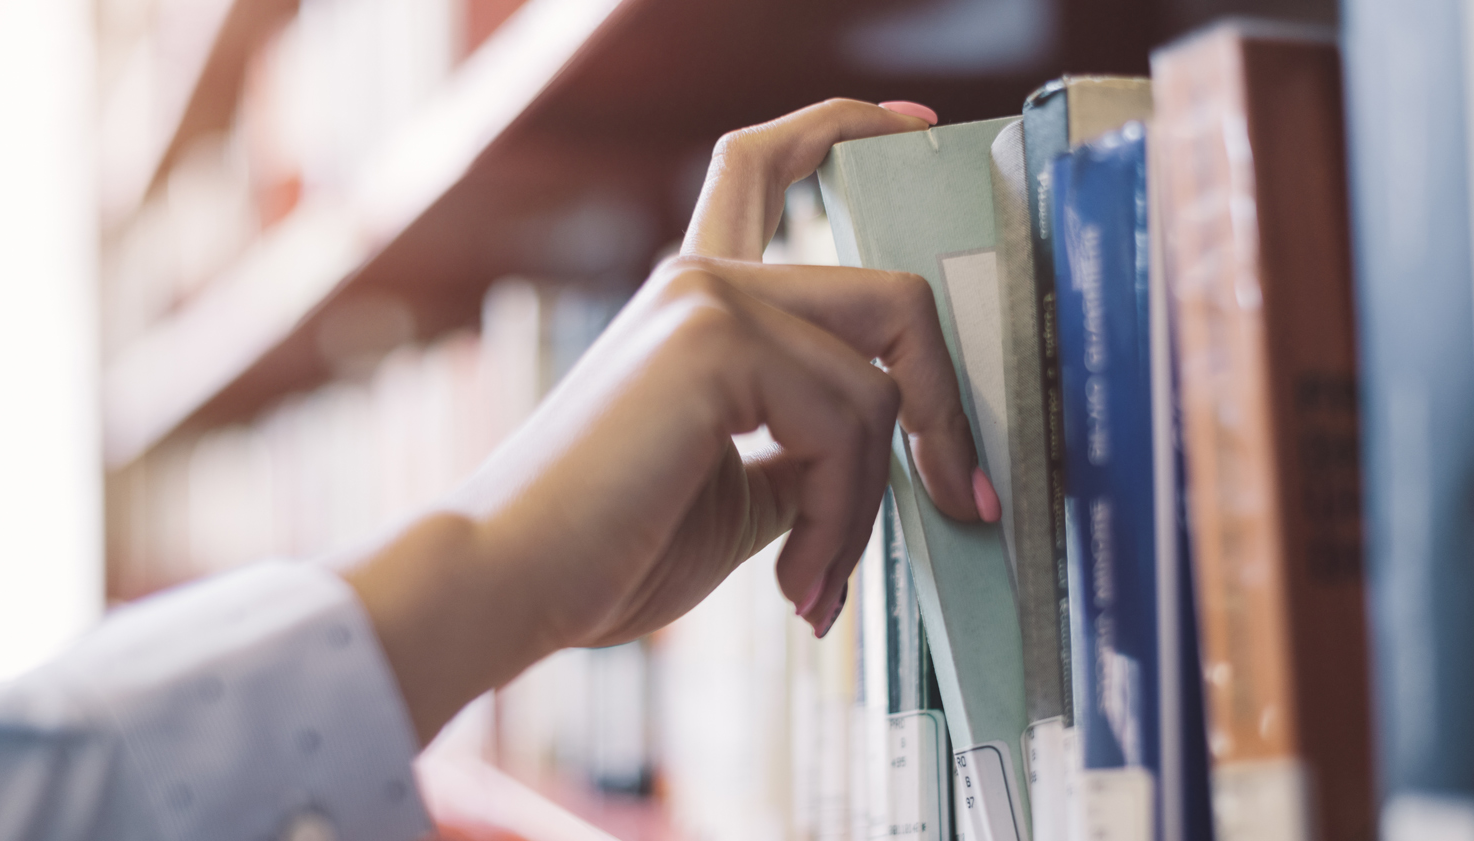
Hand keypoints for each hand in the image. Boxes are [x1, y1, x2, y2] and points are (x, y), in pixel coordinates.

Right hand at [345, 99, 990, 741]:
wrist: (511, 585)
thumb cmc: (609, 552)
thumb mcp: (743, 493)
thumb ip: (812, 450)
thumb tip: (898, 458)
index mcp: (696, 301)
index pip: (768, 164)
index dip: (850, 127)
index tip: (917, 124)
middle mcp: (702, 278)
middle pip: (891, 297)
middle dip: (945, 411)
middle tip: (961, 500)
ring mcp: (708, 298)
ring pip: (879, 384)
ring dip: (870, 505)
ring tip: (818, 583)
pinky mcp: (712, 339)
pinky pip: (848, 422)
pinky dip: (843, 518)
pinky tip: (796, 580)